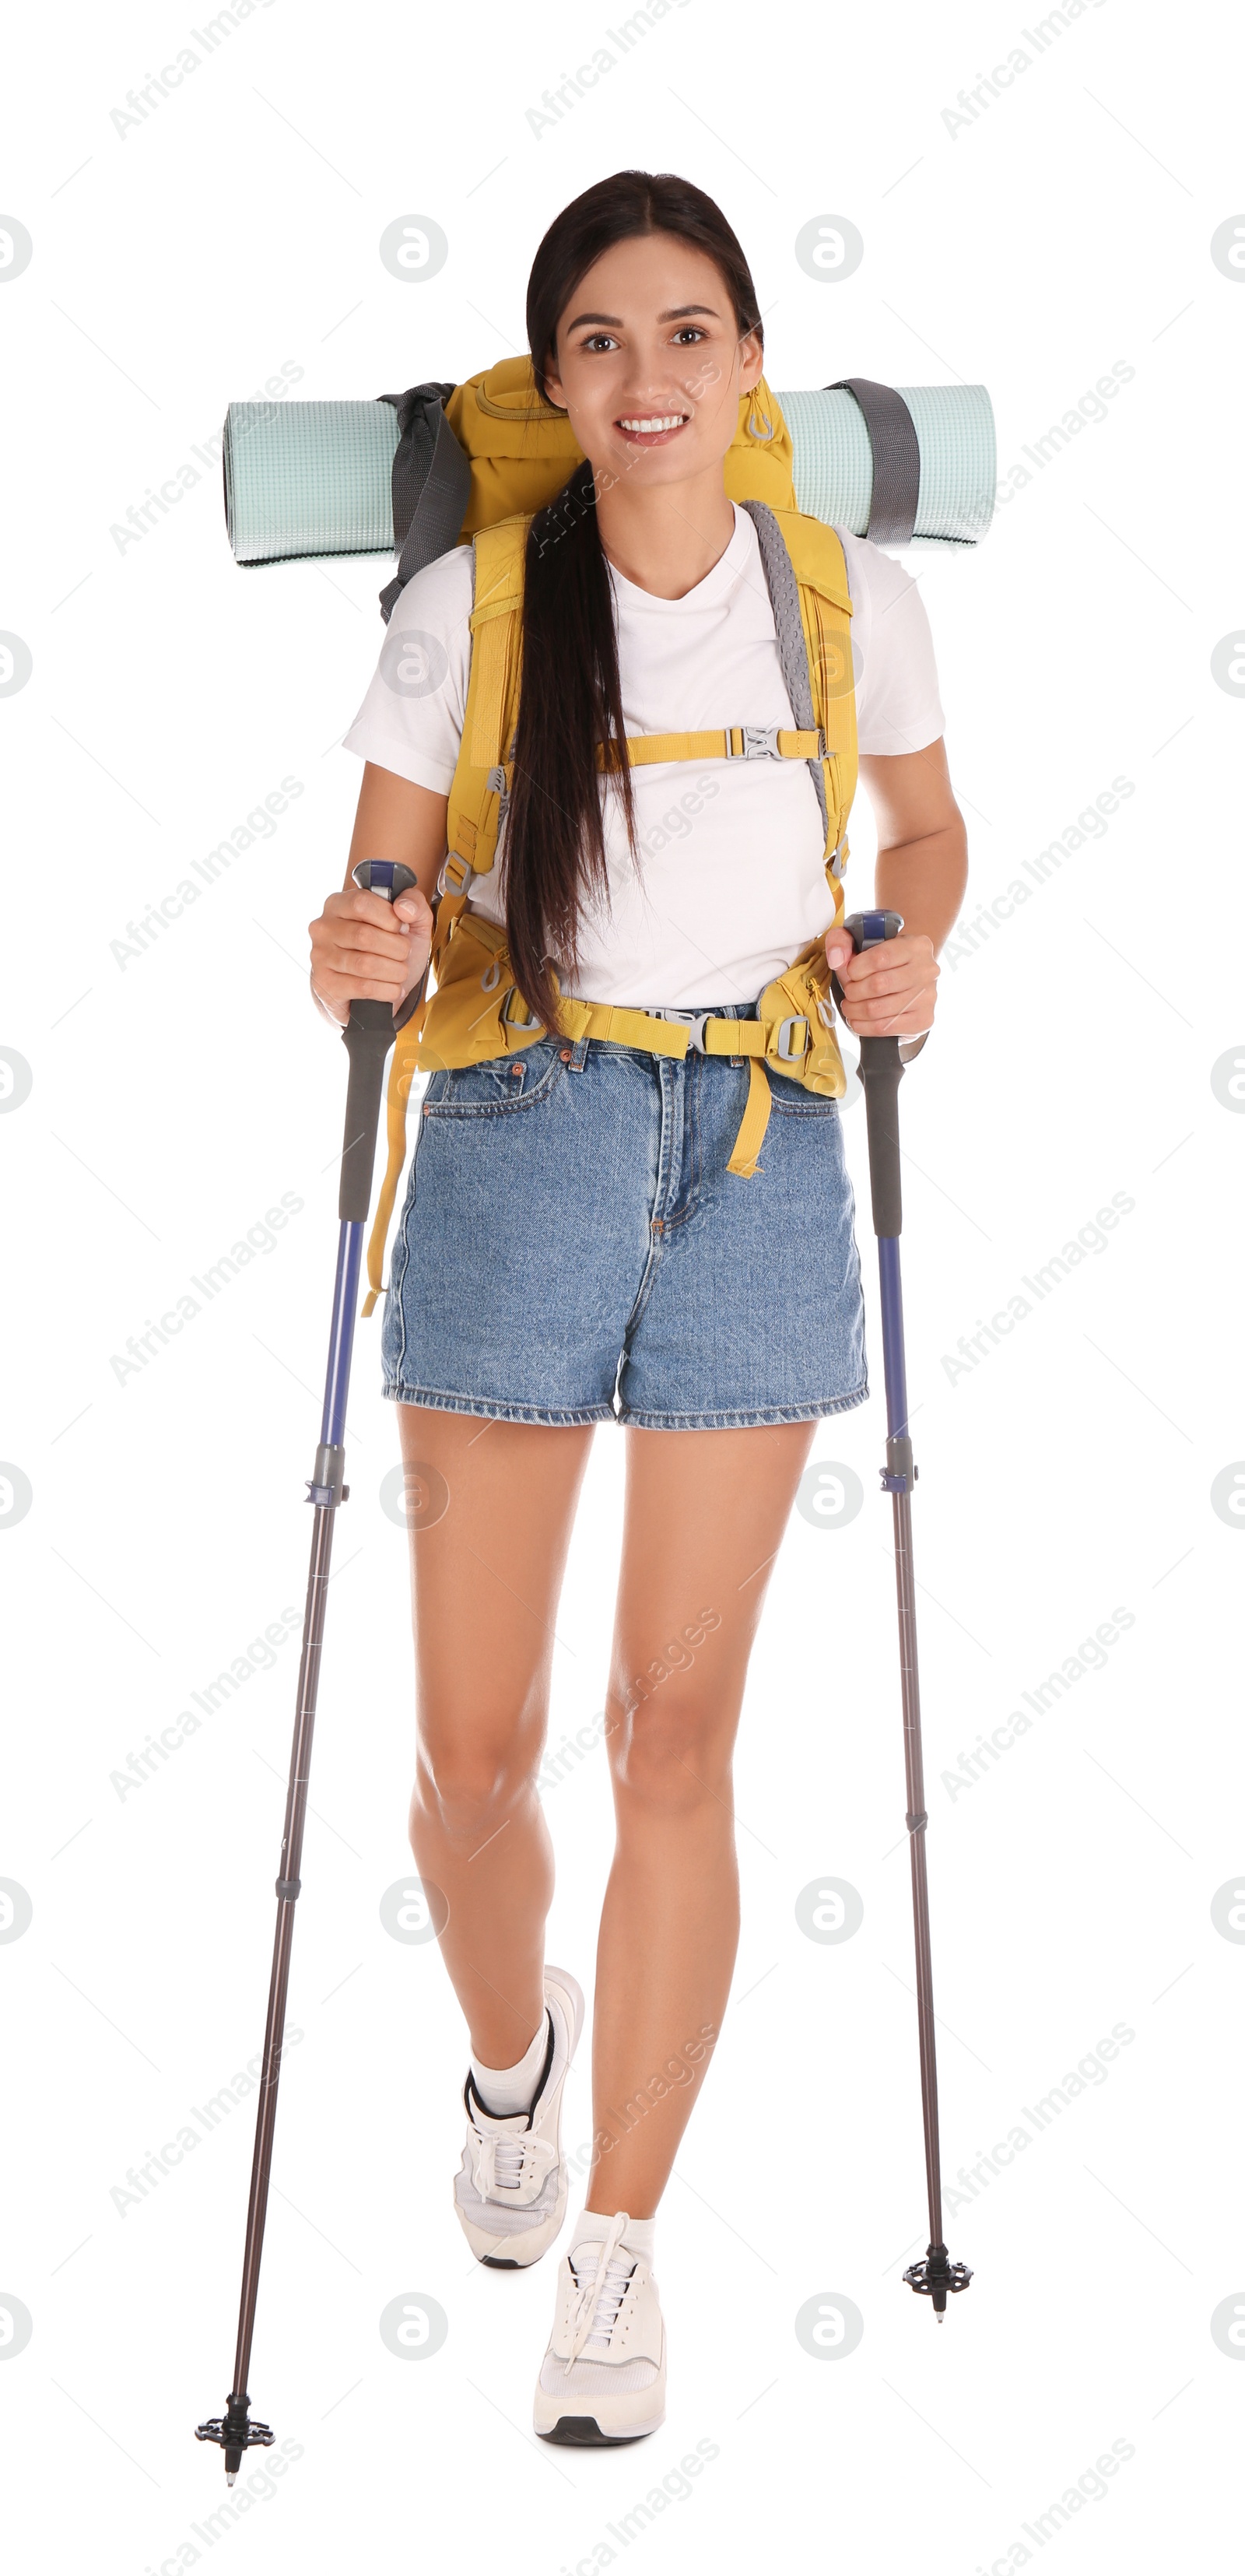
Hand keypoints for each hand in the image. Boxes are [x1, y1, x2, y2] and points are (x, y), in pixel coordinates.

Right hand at [308, 884, 432, 1027]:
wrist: (371, 994)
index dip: (390, 918)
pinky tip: (394, 988)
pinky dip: (387, 990)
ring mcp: (321, 957)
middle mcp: (323, 928)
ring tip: (400, 972)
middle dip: (396, 948)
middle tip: (404, 954)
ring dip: (394, 971)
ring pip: (365, 964)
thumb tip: (404, 907)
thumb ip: (415, 903)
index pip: (361, 903)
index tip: (403, 928)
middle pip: (364, 935)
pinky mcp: (325, 985)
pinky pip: (363, 987)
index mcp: (339, 904)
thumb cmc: (388, 952)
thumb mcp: (411, 923)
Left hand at [824, 926, 938, 1037]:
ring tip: (850, 1006)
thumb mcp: (860, 939)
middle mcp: (928, 970)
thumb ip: (841, 940)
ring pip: (878, 1009)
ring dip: (854, 1010)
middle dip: (853, 991)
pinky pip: (885, 1028)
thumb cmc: (881, 960)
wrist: (905, 979)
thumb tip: (837, 960)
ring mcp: (928, 997)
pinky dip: (863, 1026)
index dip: (856, 968)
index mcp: (916, 945)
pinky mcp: (923, 1020)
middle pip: (879, 985)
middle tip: (848, 992)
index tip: (849, 972)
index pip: (881, 958)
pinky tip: (858, 1019)